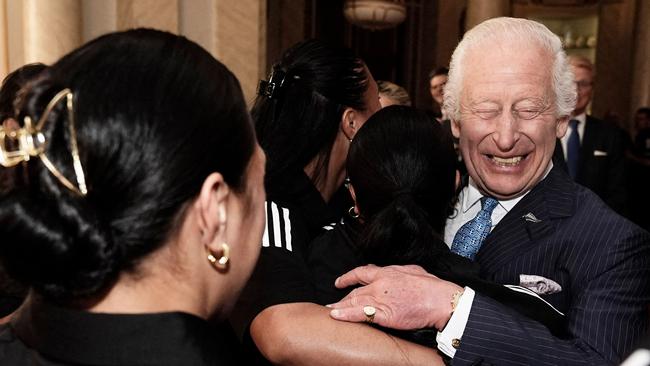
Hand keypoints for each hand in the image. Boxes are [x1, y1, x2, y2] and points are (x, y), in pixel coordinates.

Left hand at [328, 264, 462, 330]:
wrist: (439, 301)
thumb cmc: (431, 287)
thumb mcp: (412, 271)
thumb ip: (398, 271)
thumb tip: (393, 271)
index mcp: (387, 273)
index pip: (362, 272)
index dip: (348, 277)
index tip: (340, 281)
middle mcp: (380, 285)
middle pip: (355, 291)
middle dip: (343, 297)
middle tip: (333, 303)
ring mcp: (380, 299)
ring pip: (354, 302)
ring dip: (340, 306)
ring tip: (330, 310)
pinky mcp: (383, 314)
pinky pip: (360, 314)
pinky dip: (345, 314)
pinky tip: (336, 315)